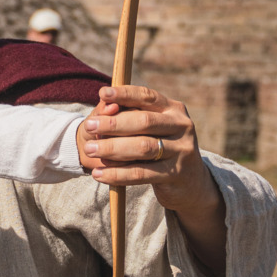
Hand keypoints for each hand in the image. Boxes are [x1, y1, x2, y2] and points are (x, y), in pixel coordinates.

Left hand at [80, 85, 201, 188]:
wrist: (188, 183)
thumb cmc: (159, 150)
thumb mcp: (147, 130)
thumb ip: (126, 116)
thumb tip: (106, 105)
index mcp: (174, 109)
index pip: (147, 97)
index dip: (124, 94)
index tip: (102, 93)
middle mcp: (182, 126)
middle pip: (144, 121)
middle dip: (113, 123)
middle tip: (89, 127)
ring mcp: (182, 150)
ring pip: (143, 147)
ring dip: (112, 148)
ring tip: (90, 150)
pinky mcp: (176, 173)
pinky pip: (141, 173)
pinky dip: (117, 174)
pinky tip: (99, 174)